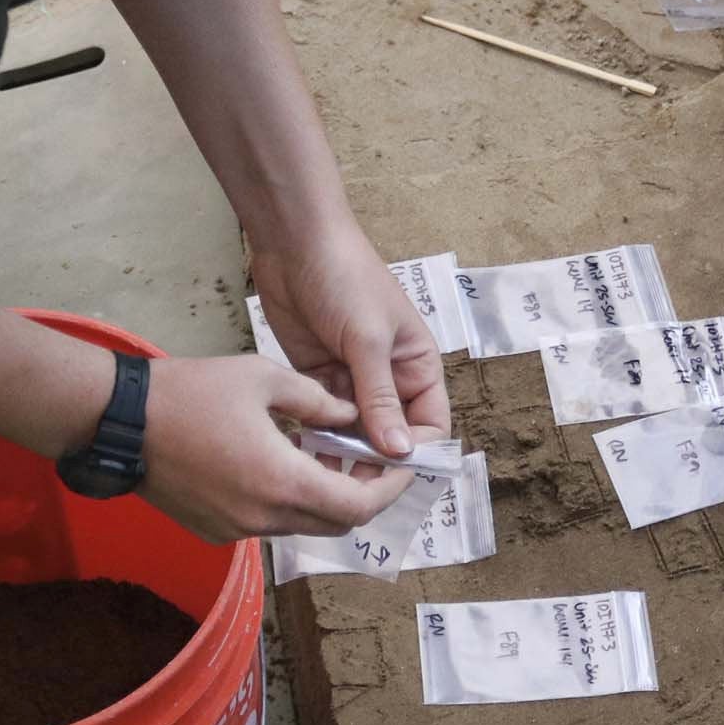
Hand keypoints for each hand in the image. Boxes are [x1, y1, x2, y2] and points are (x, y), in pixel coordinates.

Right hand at [137, 353, 422, 543]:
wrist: (117, 421)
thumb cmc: (190, 392)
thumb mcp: (264, 379)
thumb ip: (318, 402)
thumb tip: (354, 417)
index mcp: (282, 483)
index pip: (358, 507)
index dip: (389, 490)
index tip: (403, 467)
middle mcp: (263, 519)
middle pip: (335, 523)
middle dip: (361, 495)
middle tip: (369, 460)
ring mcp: (236, 531)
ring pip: (301, 525)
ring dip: (322, 498)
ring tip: (325, 456)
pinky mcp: (214, 532)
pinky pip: (267, 524)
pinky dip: (287, 502)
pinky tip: (280, 464)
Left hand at [250, 218, 451, 458]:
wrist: (294, 242)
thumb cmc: (347, 279)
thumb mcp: (369, 340)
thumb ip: (381, 399)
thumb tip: (402, 452)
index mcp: (417, 365)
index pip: (429, 423)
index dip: (416, 451)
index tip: (389, 475)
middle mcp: (388, 378)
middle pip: (389, 434)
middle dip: (372, 458)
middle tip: (348, 482)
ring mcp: (351, 378)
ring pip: (352, 430)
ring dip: (340, 449)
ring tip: (320, 472)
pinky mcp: (317, 376)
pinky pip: (321, 416)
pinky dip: (313, 433)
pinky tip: (300, 450)